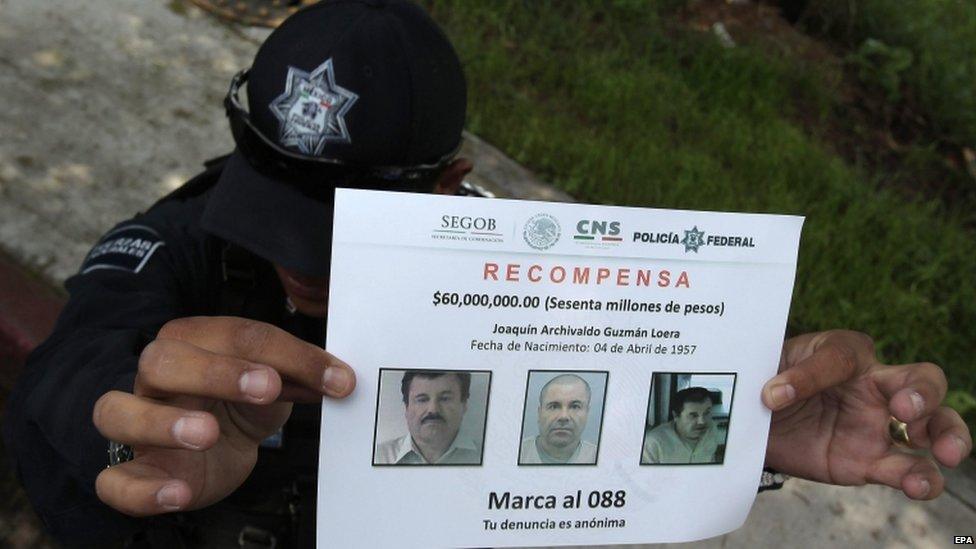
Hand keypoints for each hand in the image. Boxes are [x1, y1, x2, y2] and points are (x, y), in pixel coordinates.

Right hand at [92, 316, 355, 515]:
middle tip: (268, 387)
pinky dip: (141, 489)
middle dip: (216, 371)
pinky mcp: (132, 470)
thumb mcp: (275, 384)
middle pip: (164, 360)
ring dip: (162, 422)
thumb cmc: (240, 406)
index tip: (334, 378)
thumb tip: (338, 378)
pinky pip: (112, 479)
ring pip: (116, 410)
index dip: (289, 355)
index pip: (237, 335)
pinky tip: (178, 491)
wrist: (214, 450)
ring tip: (206, 433)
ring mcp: (137, 423)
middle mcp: (158, 377)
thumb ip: (299, 376)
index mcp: (196, 342)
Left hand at [763, 330, 971, 498]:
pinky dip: (921, 479)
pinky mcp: (872, 461)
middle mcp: (875, 386)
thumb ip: (782, 375)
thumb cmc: (770, 380)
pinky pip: (907, 470)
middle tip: (904, 409)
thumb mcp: (769, 366)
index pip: (843, 355)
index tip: (775, 394)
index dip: (811, 374)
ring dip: (947, 436)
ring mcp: (879, 426)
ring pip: (934, 425)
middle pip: (923, 380)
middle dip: (924, 392)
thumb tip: (776, 393)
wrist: (757, 421)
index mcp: (847, 353)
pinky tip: (919, 486)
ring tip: (945, 453)